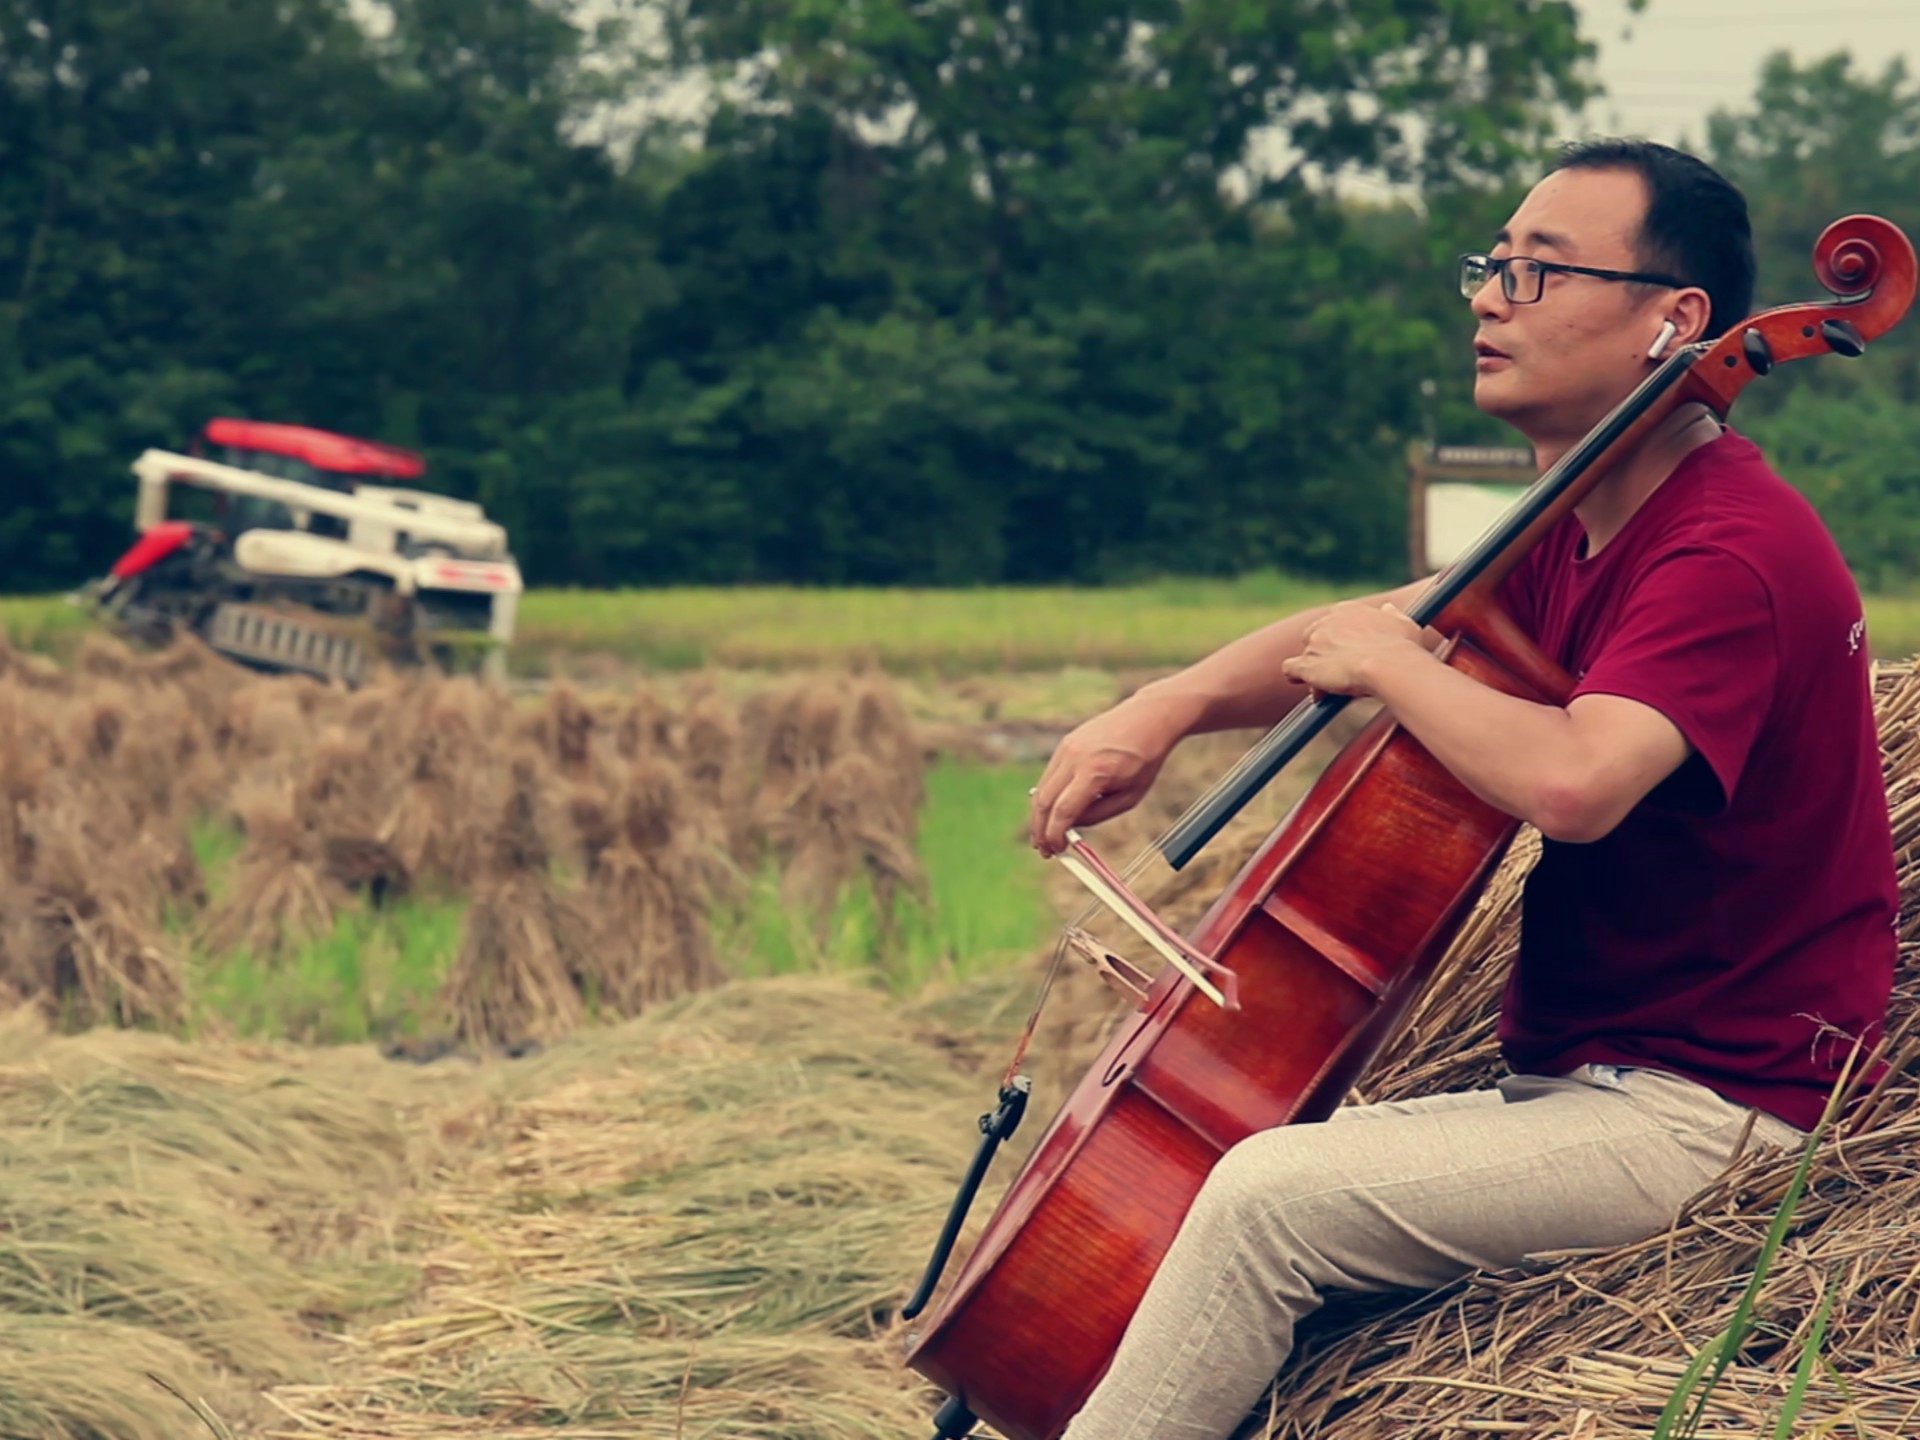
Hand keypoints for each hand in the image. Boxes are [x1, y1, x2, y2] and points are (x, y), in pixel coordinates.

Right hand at [1028, 695, 1188, 856]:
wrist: (1147, 719)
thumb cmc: (1144, 760)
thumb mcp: (1130, 797)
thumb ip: (1098, 814)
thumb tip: (1070, 826)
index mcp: (1095, 772)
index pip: (1064, 810)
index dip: (1055, 834)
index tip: (1055, 850)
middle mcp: (1075, 757)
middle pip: (1044, 801)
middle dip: (1040, 829)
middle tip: (1043, 849)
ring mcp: (1067, 748)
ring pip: (1042, 788)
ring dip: (1039, 815)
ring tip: (1043, 835)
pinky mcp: (1065, 743)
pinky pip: (1050, 775)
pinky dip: (1046, 796)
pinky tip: (1051, 812)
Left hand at [1280, 602, 1426, 696]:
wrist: (1390, 666)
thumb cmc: (1402, 647)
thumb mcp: (1403, 623)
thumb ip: (1391, 615)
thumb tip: (1387, 609)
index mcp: (1347, 611)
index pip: (1334, 623)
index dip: (1339, 640)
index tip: (1350, 653)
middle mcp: (1326, 622)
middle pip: (1315, 638)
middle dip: (1325, 654)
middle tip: (1340, 672)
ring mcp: (1313, 643)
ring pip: (1306, 657)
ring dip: (1316, 671)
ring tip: (1332, 687)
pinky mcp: (1306, 665)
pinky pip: (1290, 669)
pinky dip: (1296, 678)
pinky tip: (1313, 689)